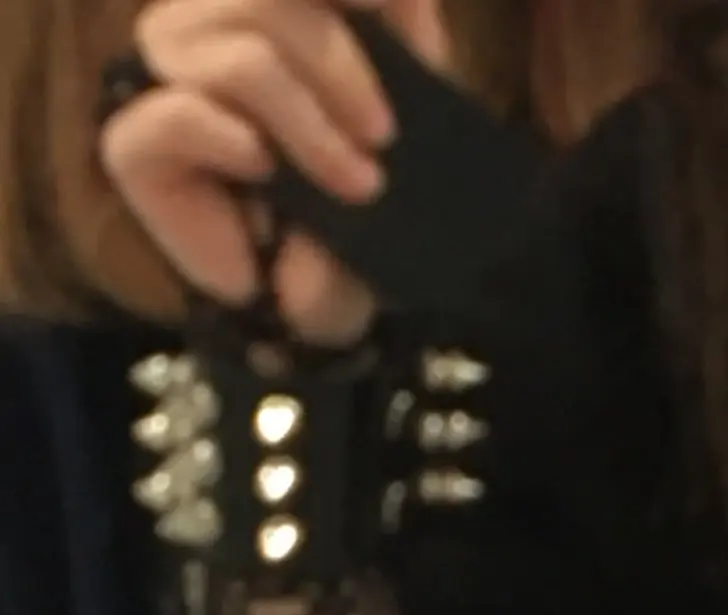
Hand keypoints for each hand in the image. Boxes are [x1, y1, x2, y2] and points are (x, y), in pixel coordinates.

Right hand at [99, 0, 448, 347]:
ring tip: (356, 184)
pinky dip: (230, 139)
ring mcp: (166, 80)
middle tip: (385, 136)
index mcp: (271, 9)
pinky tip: (263, 168)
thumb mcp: (394, 139)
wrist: (319, 298)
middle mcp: (209, 25)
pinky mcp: (137, 144)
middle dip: (341, 66)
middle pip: (268, 3)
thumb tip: (416, 18)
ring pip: (239, 60)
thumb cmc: (355, 209)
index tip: (404, 15)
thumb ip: (403, 69)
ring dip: (308, 125)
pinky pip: (179, 116)